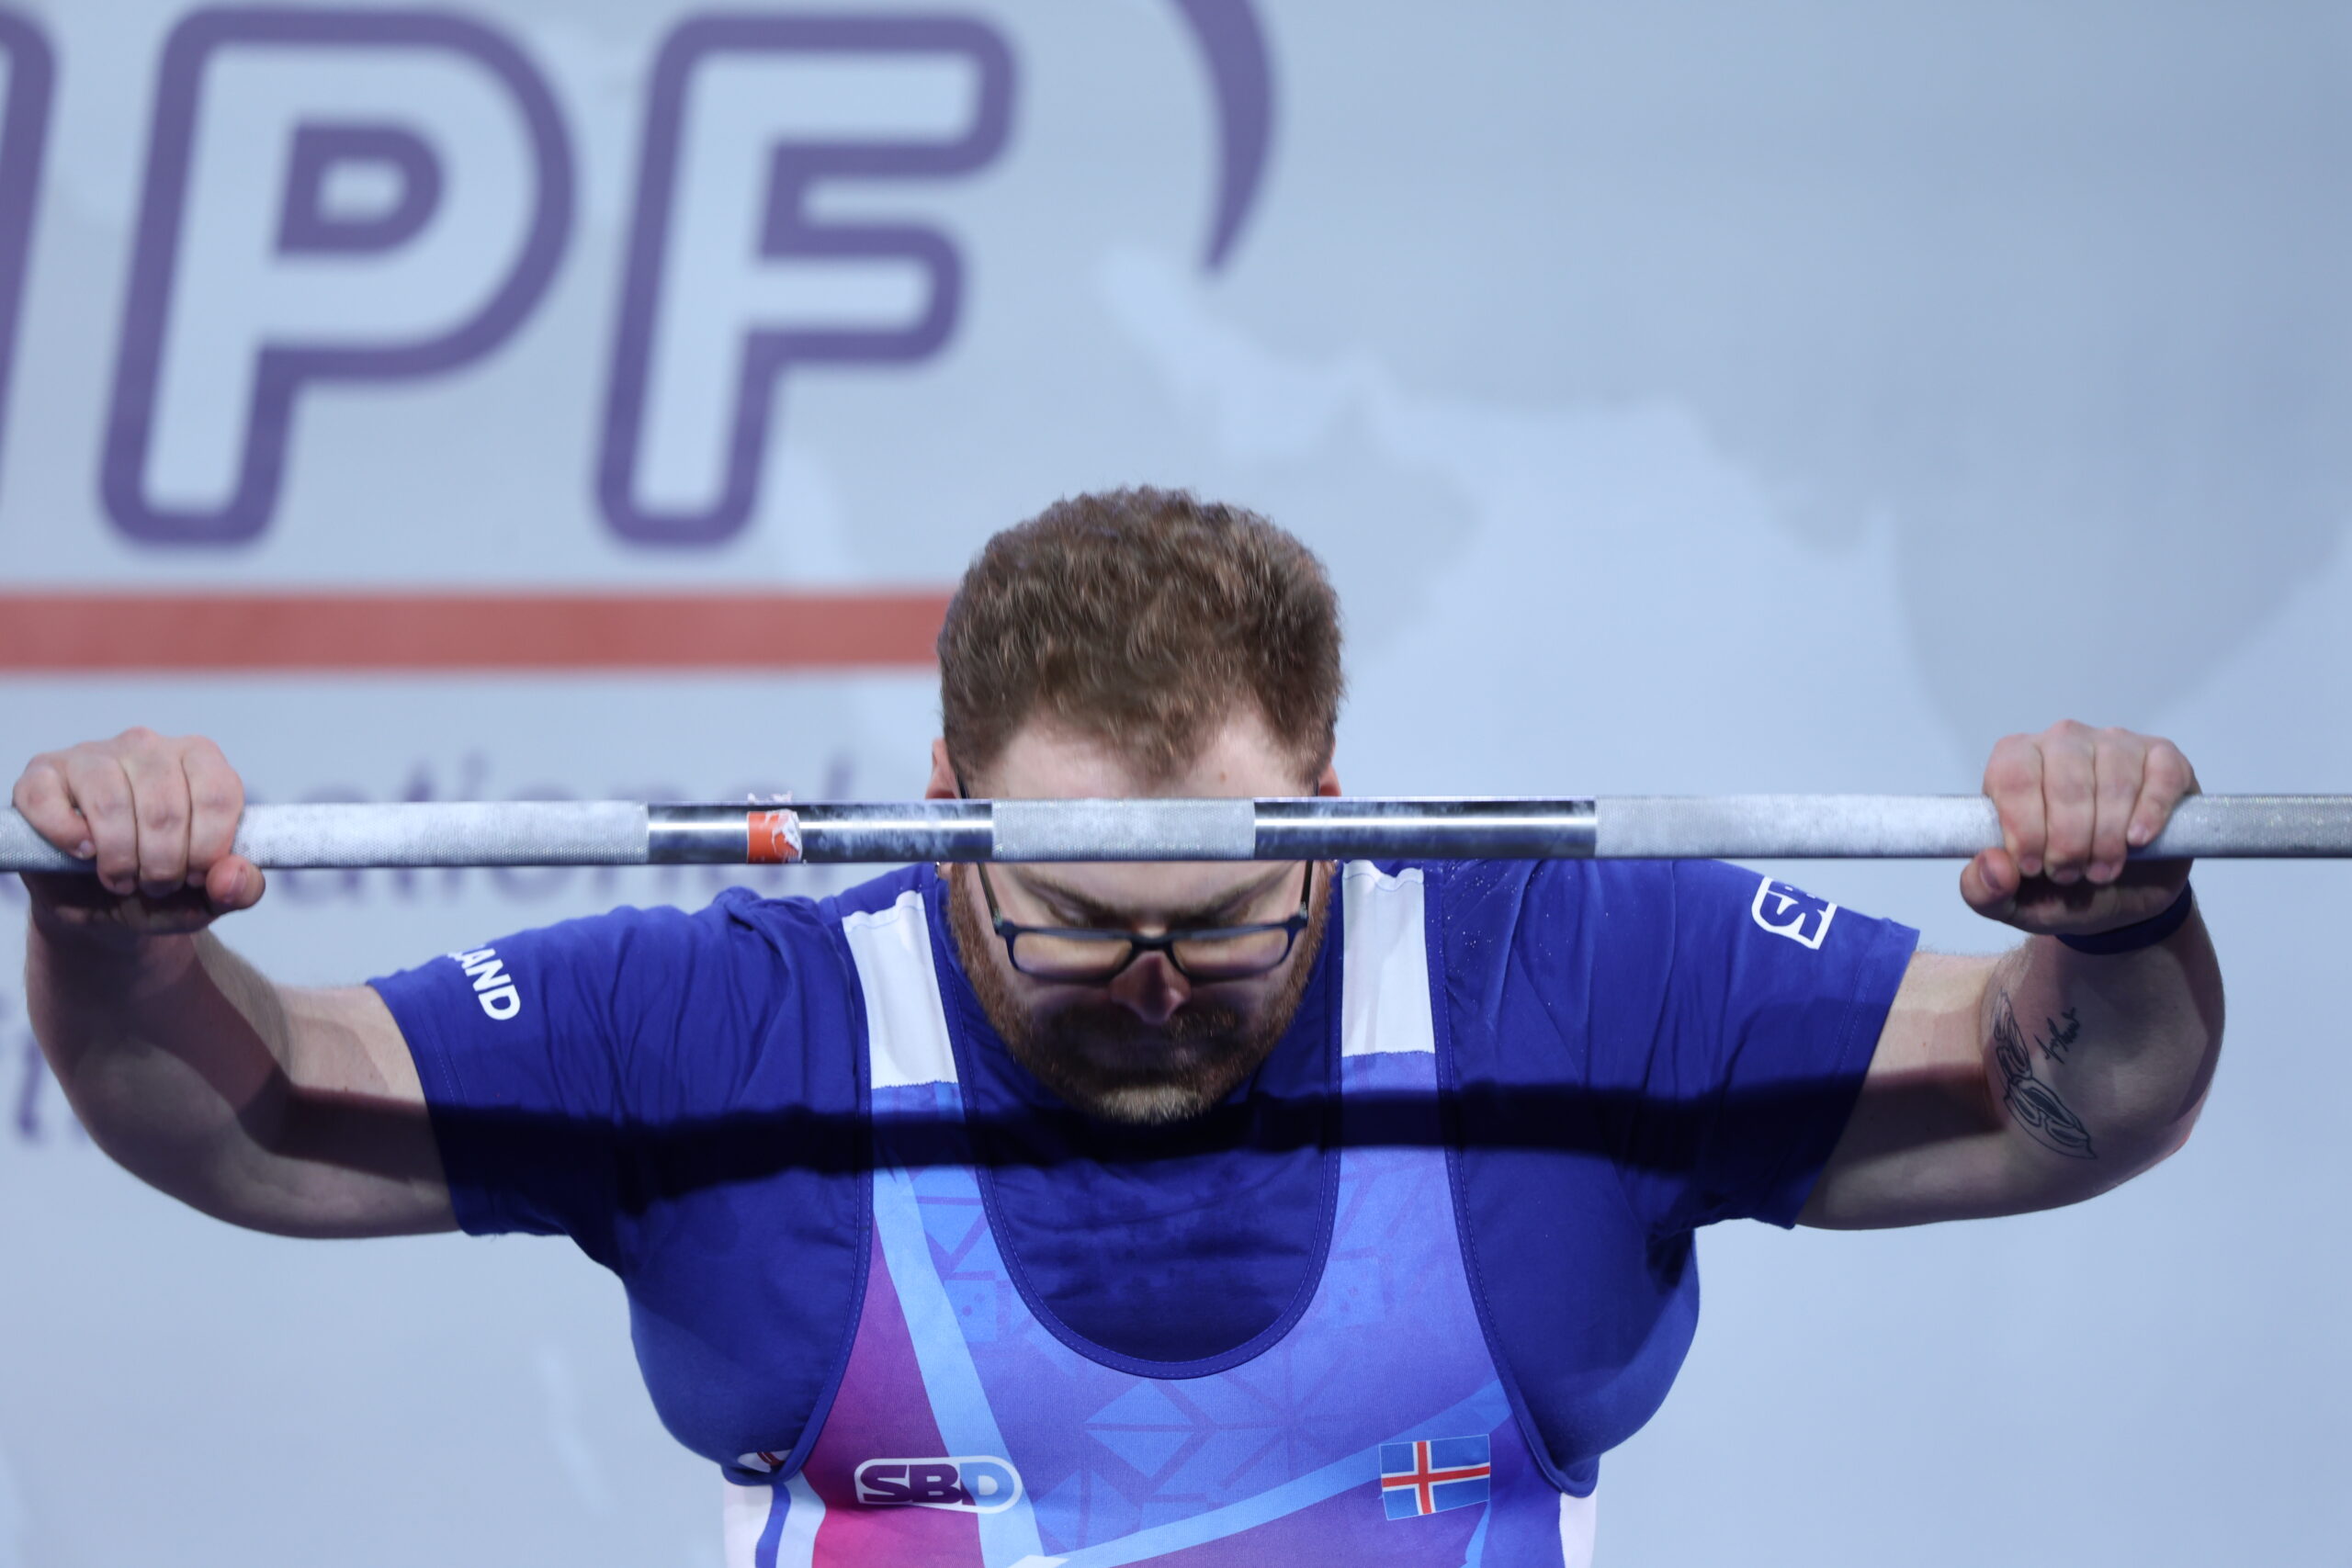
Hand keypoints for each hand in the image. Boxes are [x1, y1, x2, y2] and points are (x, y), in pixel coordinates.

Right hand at [11, 728, 263, 938]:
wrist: (99, 902)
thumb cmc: (161, 885)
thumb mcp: (209, 897)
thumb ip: (240, 888)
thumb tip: (232, 876)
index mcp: (200, 759)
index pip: (218, 794)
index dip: (208, 848)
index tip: (195, 877)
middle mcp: (148, 747)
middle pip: (165, 806)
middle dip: (163, 864)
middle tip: (156, 885)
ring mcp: (92, 755)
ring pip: (110, 802)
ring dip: (119, 858)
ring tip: (122, 879)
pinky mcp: (43, 774)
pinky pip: (48, 799)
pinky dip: (66, 835)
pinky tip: (82, 853)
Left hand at [1962, 720, 2196, 937]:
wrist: (2119, 896)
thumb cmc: (2058, 886)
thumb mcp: (2012, 901)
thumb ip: (1982, 890)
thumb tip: (1994, 865)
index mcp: (2014, 761)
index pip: (2013, 777)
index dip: (2023, 828)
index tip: (2032, 868)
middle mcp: (2062, 742)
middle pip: (2065, 783)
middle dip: (2068, 842)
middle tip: (2070, 874)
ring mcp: (2116, 745)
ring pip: (2114, 782)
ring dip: (2108, 837)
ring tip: (2101, 869)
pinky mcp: (2163, 759)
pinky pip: (2160, 776)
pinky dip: (2151, 813)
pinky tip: (2139, 840)